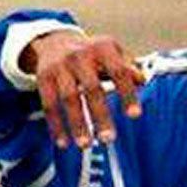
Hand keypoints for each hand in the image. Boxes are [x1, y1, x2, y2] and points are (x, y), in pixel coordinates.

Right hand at [20, 31, 145, 148]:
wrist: (55, 42)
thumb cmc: (93, 54)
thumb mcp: (112, 54)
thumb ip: (128, 68)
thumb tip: (142, 81)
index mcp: (103, 48)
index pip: (119, 72)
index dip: (127, 94)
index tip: (135, 116)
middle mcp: (80, 56)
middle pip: (92, 89)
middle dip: (100, 115)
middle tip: (109, 139)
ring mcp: (60, 67)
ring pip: (68, 99)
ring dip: (77, 124)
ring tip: (86, 145)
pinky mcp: (43, 78)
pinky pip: (49, 105)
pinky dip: (56, 125)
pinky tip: (64, 143)